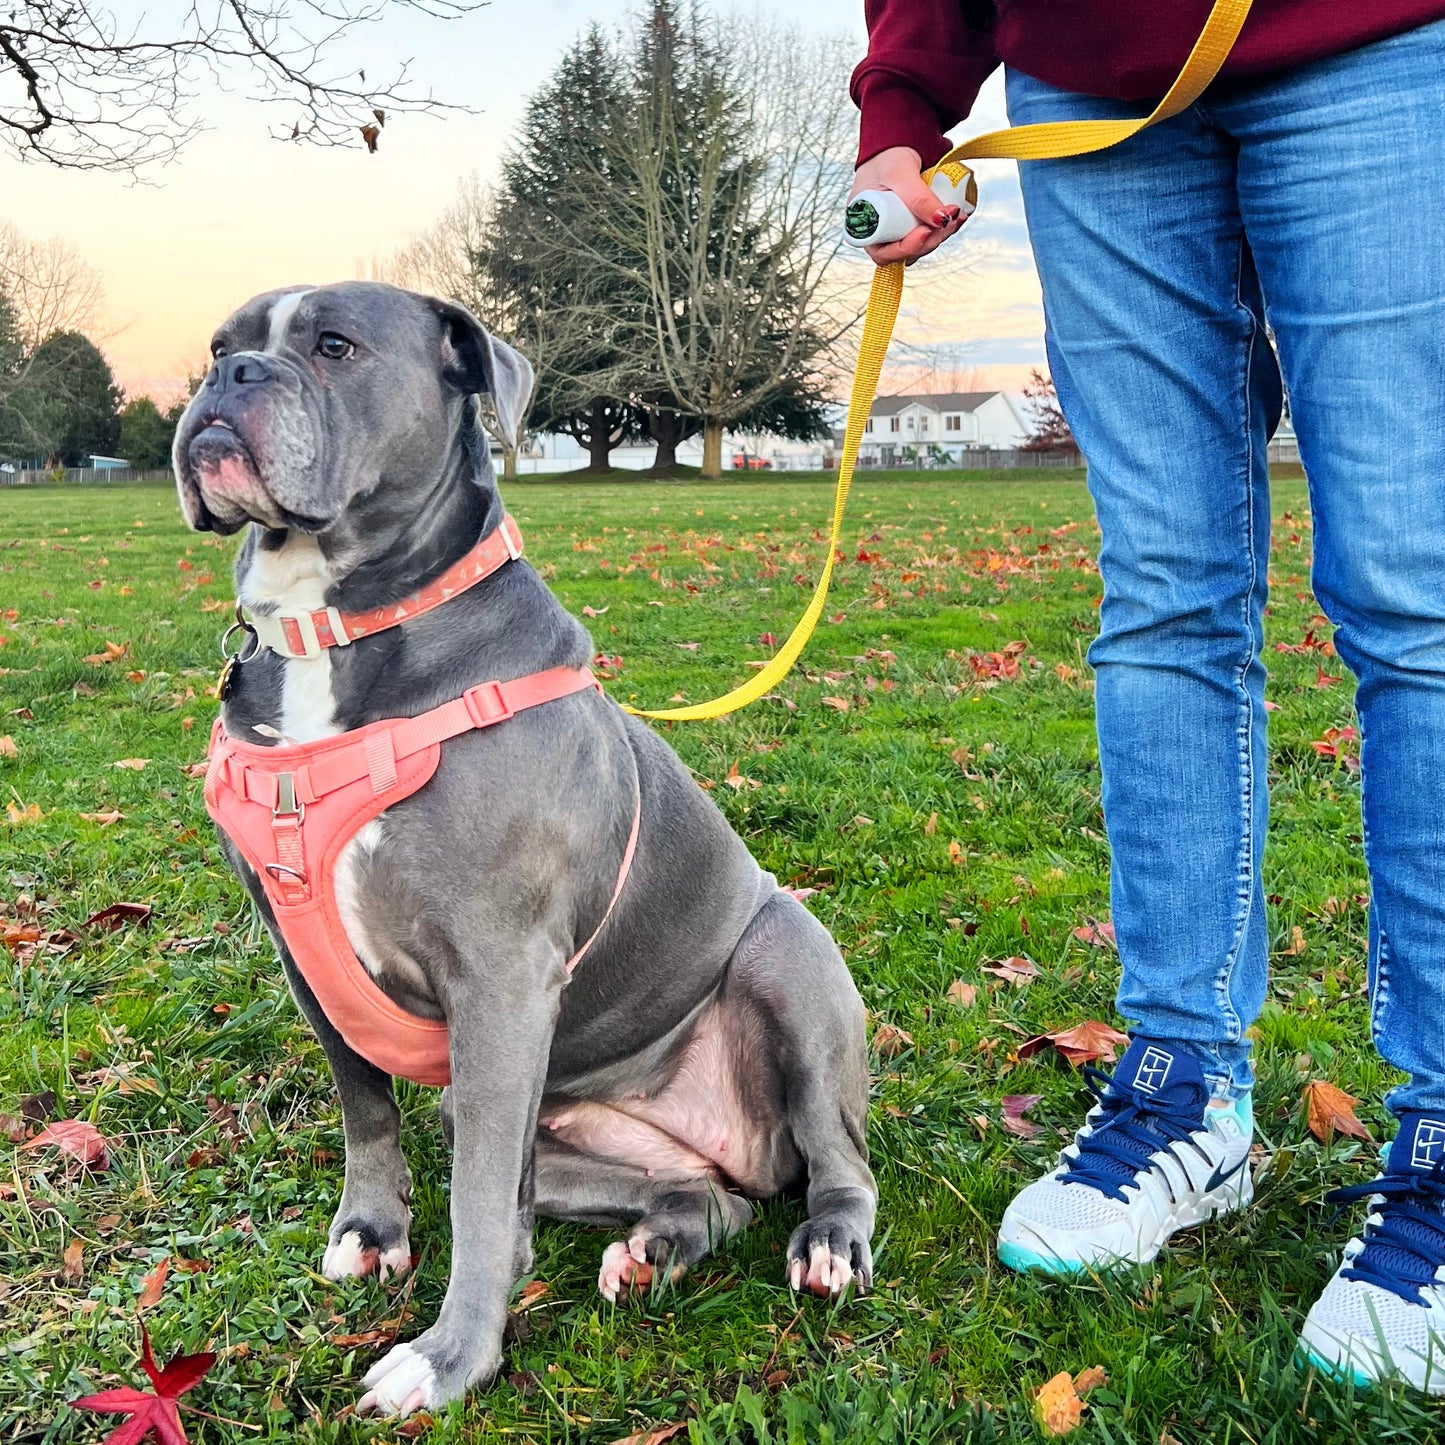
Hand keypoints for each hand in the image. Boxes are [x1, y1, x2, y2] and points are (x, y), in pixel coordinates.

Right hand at [850, 146, 967, 265]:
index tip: (925, 232)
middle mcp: (879, 233)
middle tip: (948, 222)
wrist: (897, 143)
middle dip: (929, 241)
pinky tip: (955, 216)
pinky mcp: (911, 225)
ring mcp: (896, 230)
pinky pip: (926, 234)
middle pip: (904, 253)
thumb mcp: (901, 173)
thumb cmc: (887, 155)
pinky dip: (942, 228)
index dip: (905, 248)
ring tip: (956, 216)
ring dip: (939, 236)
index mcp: (863, 226)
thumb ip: (919, 197)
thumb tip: (942, 220)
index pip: (883, 252)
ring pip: (918, 246)